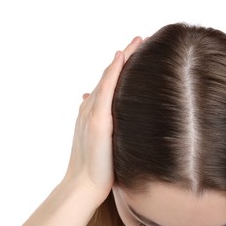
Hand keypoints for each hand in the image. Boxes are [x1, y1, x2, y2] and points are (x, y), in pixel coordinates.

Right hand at [64, 37, 142, 202]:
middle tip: (140, 39)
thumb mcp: (104, 142)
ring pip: (108, 77)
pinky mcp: (98, 120)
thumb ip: (106, 126)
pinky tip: (121, 57)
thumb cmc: (99, 167)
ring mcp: (93, 112)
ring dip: (122, 57)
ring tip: (137, 40)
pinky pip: (105, 90)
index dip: (121, 66)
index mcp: (95, 112)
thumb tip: (106, 114)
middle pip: (110, 75)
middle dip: (125, 56)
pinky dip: (113, 72)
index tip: (136, 52)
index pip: (110, 83)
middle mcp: (92, 107)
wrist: (85, 185)